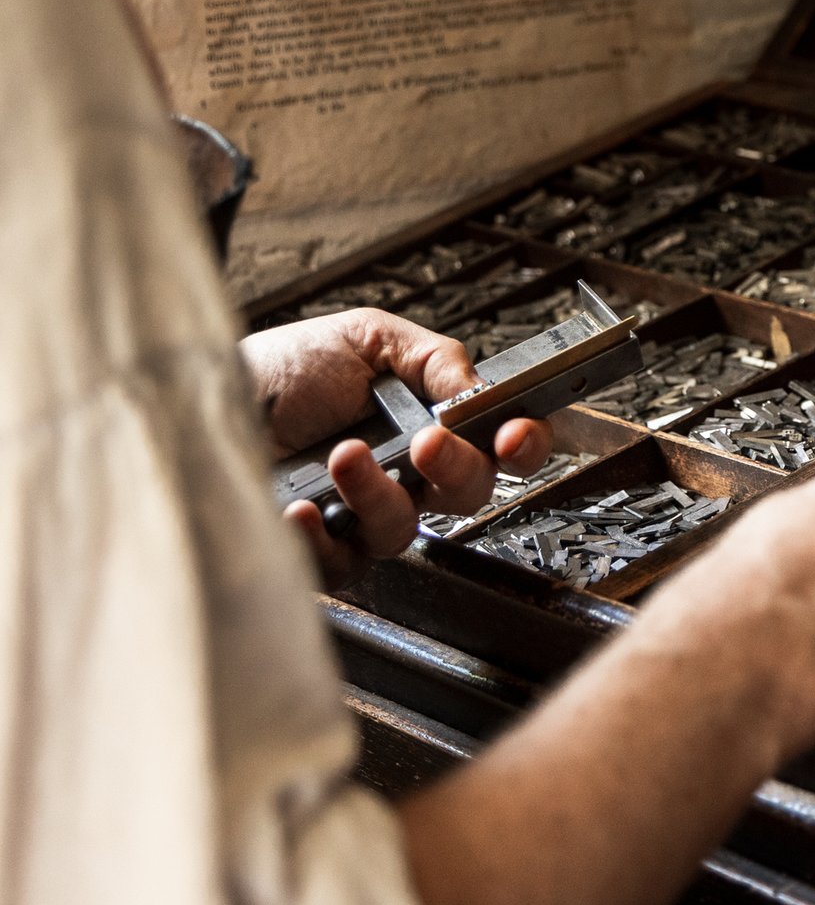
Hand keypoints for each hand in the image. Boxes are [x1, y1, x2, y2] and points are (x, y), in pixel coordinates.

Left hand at [243, 308, 553, 587]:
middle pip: (467, 494)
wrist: (204, 399)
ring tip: (340, 457)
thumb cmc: (282, 368)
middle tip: (424, 444)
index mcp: (430, 420)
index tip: (510, 437)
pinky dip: (320, 540)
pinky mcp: (318, 551)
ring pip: (403, 530)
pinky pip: (340, 566)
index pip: (499, 444)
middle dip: (456, 469)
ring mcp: (361, 516)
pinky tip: (300, 507)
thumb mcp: (366, 338)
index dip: (521, 444)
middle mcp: (404, 473)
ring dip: (376, 495)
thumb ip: (433, 359)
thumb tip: (477, 389)